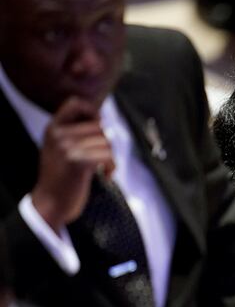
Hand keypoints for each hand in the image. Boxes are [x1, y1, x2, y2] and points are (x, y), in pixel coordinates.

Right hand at [30, 97, 114, 229]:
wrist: (51, 204)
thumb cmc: (62, 178)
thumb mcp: (61, 150)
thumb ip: (74, 134)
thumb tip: (102, 120)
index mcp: (53, 128)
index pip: (75, 102)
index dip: (92, 111)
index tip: (98, 128)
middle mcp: (58, 134)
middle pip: (99, 126)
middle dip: (106, 143)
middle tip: (103, 159)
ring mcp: (66, 147)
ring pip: (106, 141)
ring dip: (111, 157)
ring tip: (104, 168)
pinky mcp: (78, 161)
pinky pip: (108, 155)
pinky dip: (112, 167)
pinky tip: (106, 176)